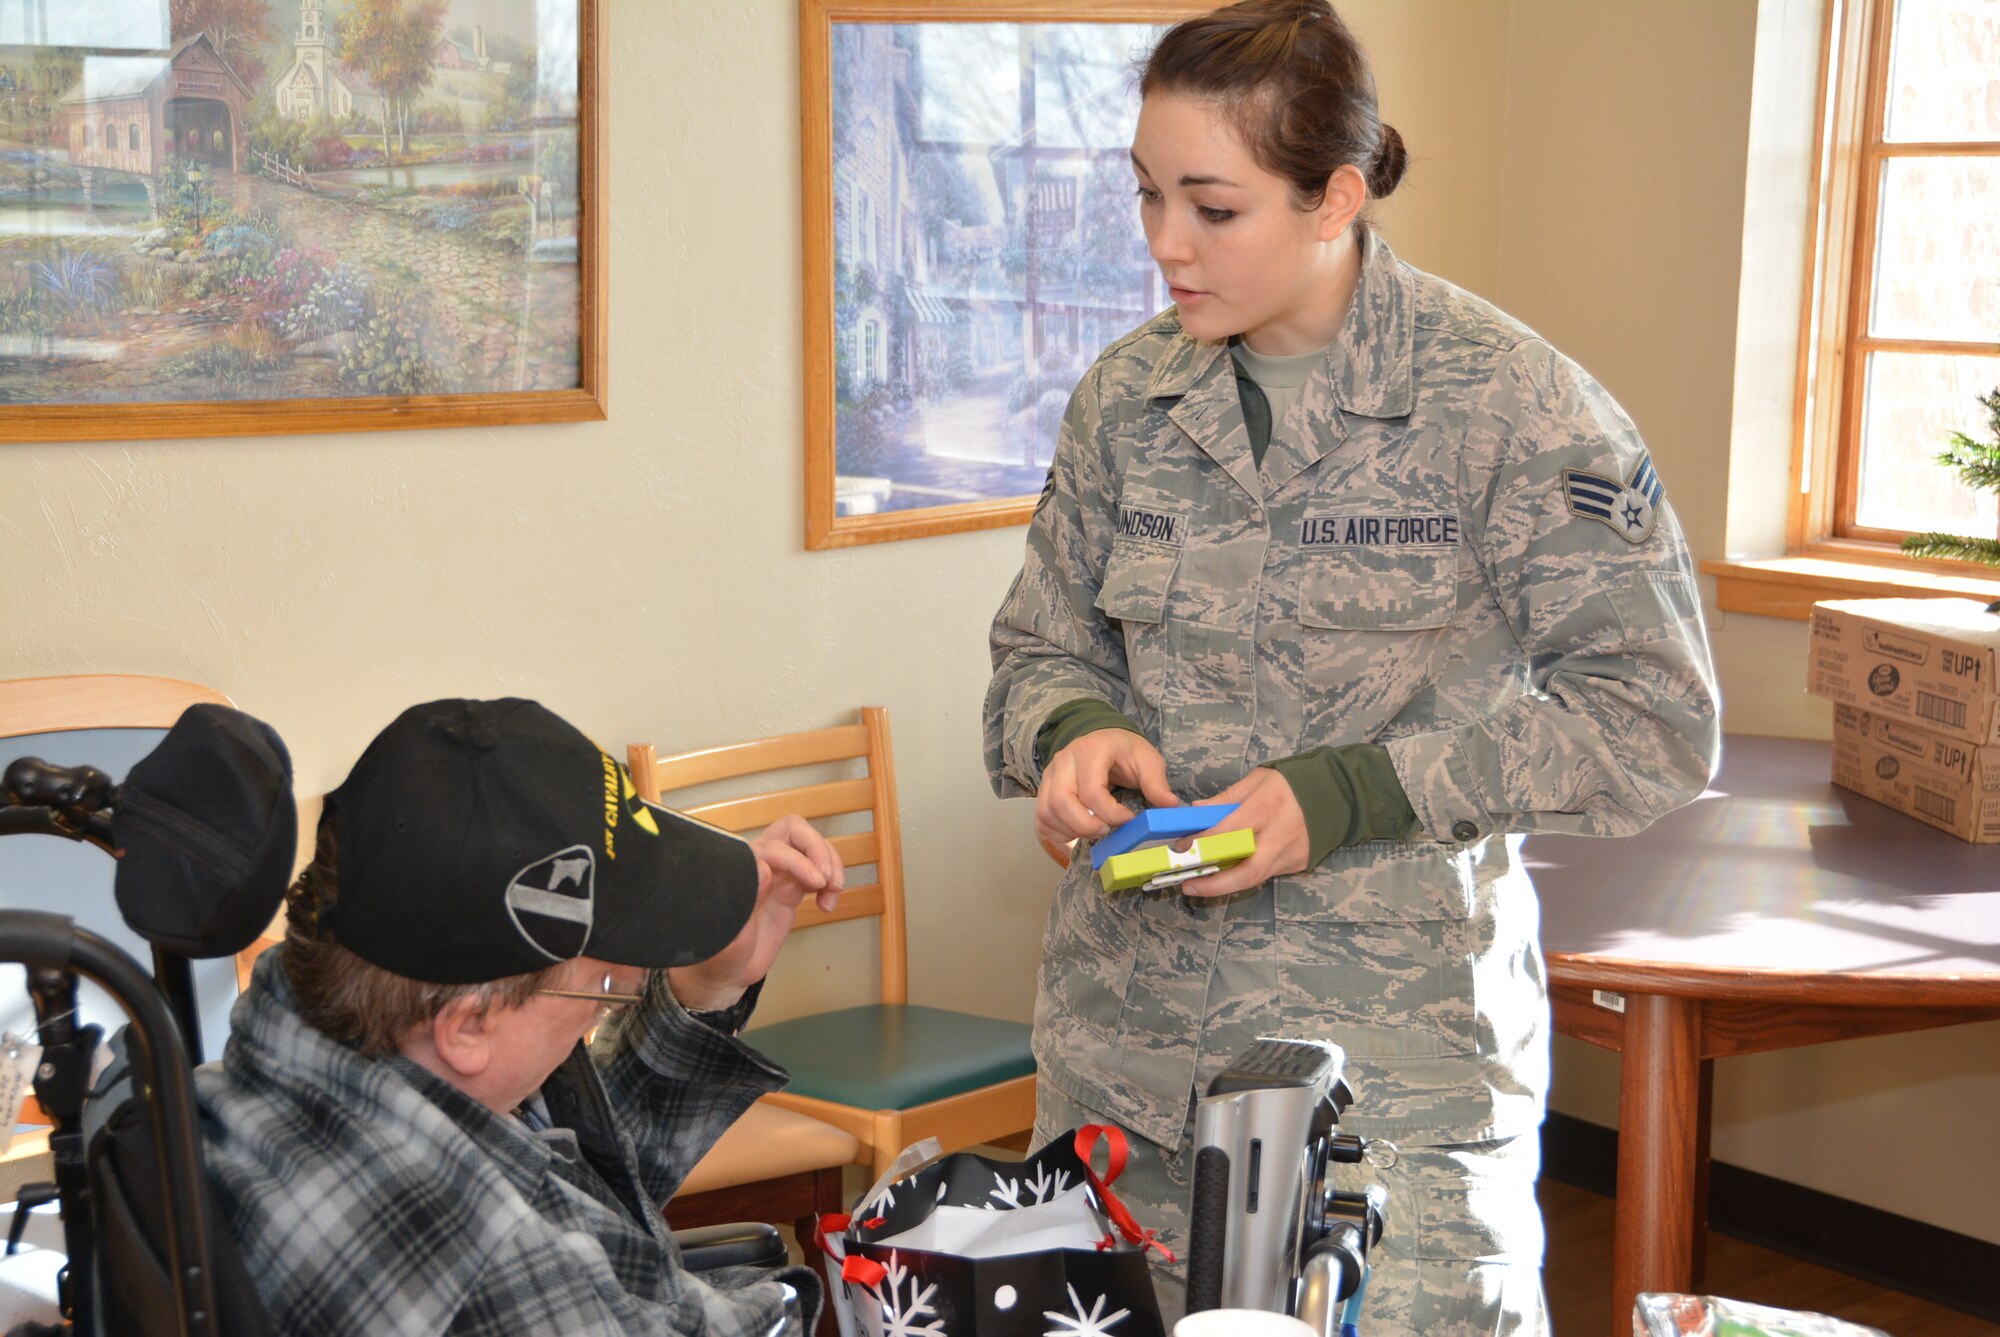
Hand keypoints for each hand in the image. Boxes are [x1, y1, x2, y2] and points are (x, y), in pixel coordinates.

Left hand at [666, 814, 843, 1010]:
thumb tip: (764, 869)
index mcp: (741, 872)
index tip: (815, 883)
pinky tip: (828, 902)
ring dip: (830, 863)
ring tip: (834, 890)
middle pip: (794, 831)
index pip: (775, 847)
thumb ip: (741, 904)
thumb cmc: (720, 956)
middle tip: (828, 879)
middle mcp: (759, 866)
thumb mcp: (727, 938)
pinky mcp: (790, 890)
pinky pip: (816, 870)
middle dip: (817, 849)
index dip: (798, 861)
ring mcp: (777, 876)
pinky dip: (830, 880)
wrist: (727, 974)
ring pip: (809, 847)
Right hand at [1036, 728, 1180, 848]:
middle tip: (1107, 830)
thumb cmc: (1124, 750)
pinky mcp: (1043, 790)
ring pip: (1047, 812)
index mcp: (1090, 750)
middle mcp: (1063, 761)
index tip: (1129, 819)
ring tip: (1095, 831)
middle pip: (1061, 803)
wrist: (1101, 738)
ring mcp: (1049, 776)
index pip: (1091, 791)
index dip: (1111, 814)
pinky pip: (1042, 819)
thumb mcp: (1146, 759)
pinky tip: (1078, 831)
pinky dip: (1058, 832)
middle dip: (1085, 826)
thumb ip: (1156, 783)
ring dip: (1071, 830)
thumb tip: (1170, 806)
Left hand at [1177, 767, 1308, 897]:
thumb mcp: (1259, 779)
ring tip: (1201, 884)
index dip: (1202, 842)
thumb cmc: (1294, 782)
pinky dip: (1246, 874)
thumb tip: (1196, 811)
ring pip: (1255, 878)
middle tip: (1188, 885)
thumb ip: (1227, 798)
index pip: (1229, 832)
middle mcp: (1279, 836)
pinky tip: (1229, 873)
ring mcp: (1291, 854)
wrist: (1339, 794)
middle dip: (1214, 884)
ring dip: (1226, 885)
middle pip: (1245, 871)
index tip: (1181, 847)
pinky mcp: (1298, 864)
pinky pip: (1267, 873)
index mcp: (1267, 808)